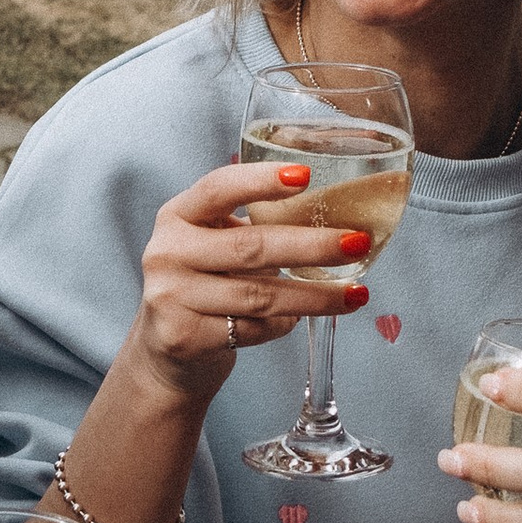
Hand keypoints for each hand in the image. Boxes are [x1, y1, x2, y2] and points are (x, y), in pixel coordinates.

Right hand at [125, 160, 373, 405]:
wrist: (164, 346)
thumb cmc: (202, 284)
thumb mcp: (212, 243)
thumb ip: (251, 228)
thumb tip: (333, 220)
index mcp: (177, 216)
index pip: (219, 188)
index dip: (261, 180)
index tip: (306, 175)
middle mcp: (167, 252)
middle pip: (250, 246)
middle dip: (311, 246)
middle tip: (357, 242)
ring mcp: (171, 297)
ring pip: (259, 295)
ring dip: (315, 296)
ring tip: (354, 294)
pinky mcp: (184, 337)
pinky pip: (252, 329)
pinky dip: (283, 324)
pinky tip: (298, 318)